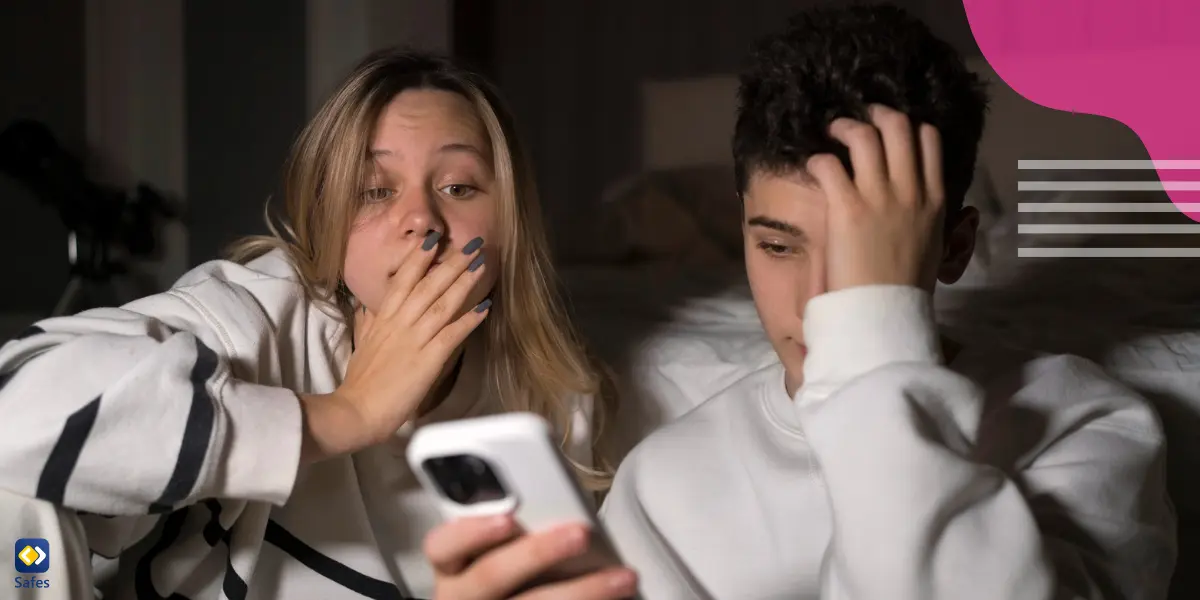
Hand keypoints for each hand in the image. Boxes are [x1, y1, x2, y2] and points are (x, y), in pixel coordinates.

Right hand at [300, 232, 490, 461]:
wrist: (357, 409)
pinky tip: (485, 307)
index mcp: (384, 318)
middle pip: (429, 285)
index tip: (434, 238)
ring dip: (464, 282)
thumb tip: (369, 307)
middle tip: (471, 242)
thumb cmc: (360, 380)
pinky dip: (469, 320)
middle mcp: (400, 322)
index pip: (403, 280)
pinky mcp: (428, 359)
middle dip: (451, 262)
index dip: (419, 258)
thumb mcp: (362, 343)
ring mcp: (415, 339)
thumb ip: (368, 323)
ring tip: (481, 265)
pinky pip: (452, 334)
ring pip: (443, 304)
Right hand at [425, 515, 638, 599]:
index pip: (442, 545)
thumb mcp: (494, 550)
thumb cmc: (509, 573)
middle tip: (580, 534)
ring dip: (583, 592)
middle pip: (490, 577)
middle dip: (538, 554)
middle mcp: (462, 597)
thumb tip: (559, 506)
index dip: (471, 532)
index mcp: (451, 566)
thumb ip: (510, 531)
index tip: (507, 519)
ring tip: (622, 578)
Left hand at [806, 104, 945, 291]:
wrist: (885, 313)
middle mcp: (909, 190)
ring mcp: (878, 197)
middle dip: (876, 114)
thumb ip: (930, 217)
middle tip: (860, 118)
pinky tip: (814, 165)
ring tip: (832, 132)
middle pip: (899, 126)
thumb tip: (928, 206)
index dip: (908, 125)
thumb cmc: (906, 286)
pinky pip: (829, 164)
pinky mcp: (846, 208)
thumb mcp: (933, 245)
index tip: (890, 129)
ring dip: (845, 127)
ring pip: (865, 135)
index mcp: (935, 199)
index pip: (929, 139)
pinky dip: (818, 159)